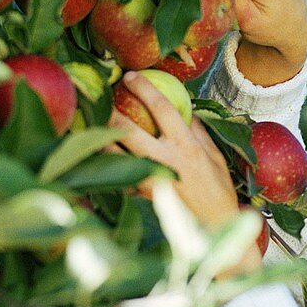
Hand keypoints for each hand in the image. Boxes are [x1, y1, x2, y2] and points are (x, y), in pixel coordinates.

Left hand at [107, 73, 263, 275]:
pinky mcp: (143, 197)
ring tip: (89, 124)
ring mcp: (151, 181)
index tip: (129, 77)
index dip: (144, 89)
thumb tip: (184, 109)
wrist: (213, 229)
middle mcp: (166, 161)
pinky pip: (121, 178)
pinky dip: (108, 167)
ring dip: (101, 138)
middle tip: (97, 98)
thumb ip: (197, 132)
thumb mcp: (214, 157)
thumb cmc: (218, 191)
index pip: (163, 109)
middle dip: (111, 111)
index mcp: (187, 147)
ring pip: (117, 155)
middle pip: (130, 131)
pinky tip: (97, 157)